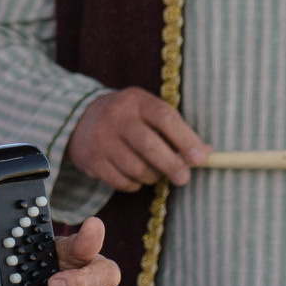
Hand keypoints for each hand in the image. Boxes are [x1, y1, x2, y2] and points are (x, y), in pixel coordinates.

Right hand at [67, 88, 208, 191]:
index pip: (165, 118)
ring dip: (152, 176)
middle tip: (183, 178)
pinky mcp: (91, 160)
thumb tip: (206, 153)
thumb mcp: (149, 112)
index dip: (186, 139)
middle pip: (148, 145)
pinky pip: (120, 182)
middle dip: (171, 165)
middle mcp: (116, 117)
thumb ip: (176, 130)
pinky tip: (135, 176)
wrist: (80, 120)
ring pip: (135, 168)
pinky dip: (134, 184)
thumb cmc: (129, 118)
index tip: (201, 158)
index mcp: (136, 101)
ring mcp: (101, 140)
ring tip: (154, 173)